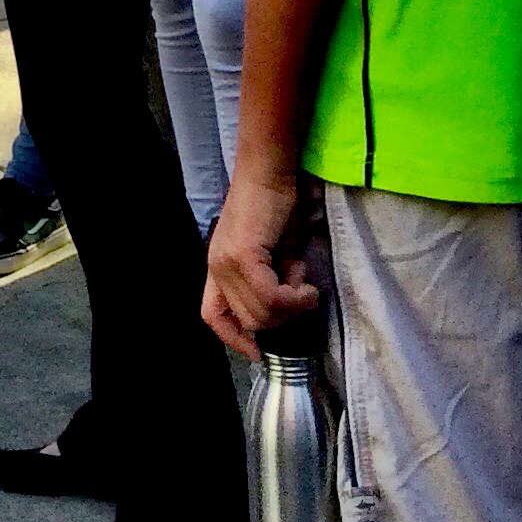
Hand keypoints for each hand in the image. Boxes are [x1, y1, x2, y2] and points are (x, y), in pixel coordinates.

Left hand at [203, 167, 319, 356]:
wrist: (270, 170)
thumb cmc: (275, 206)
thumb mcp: (273, 255)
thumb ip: (271, 282)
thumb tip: (286, 310)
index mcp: (218, 268)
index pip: (213, 316)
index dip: (235, 339)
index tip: (261, 351)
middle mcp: (217, 268)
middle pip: (249, 322)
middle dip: (281, 319)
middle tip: (300, 294)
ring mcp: (227, 262)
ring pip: (262, 314)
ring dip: (292, 306)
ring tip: (304, 281)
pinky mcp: (243, 255)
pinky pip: (271, 297)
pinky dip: (295, 298)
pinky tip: (307, 286)